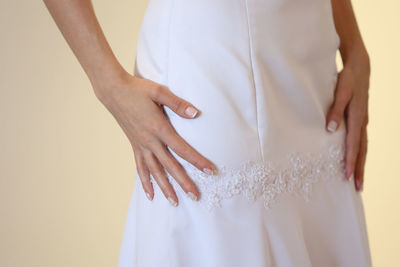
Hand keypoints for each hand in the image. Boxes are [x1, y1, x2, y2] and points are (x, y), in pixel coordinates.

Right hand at [93, 72, 216, 205]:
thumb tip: (196, 113)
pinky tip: (150, 195)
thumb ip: (178, 104)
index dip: (197, 161)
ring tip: (175, 202)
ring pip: (155, 171)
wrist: (114, 91)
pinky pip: (140, 168)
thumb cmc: (137, 90)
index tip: (210, 171)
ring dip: (165, 188)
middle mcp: (150, 141)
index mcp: (159, 128)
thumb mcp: (159, 91)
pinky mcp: (134, 146)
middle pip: (170, 166)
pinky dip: (145, 182)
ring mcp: (141, 145)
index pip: (182, 149)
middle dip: (184, 182)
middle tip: (196, 196)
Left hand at [325, 51, 369, 191]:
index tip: (347, 177)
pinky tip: (356, 158)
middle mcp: (362, 122)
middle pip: (362, 151)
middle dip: (360, 169)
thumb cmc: (347, 79)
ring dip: (361, 163)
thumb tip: (331, 130)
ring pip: (363, 147)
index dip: (350, 161)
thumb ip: (335, 110)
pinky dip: (359, 152)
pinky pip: (361, 140)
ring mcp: (363, 121)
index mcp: (357, 118)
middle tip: (358, 188)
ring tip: (359, 179)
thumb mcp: (340, 92)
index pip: (353, 145)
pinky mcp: (361, 119)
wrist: (360, 67)